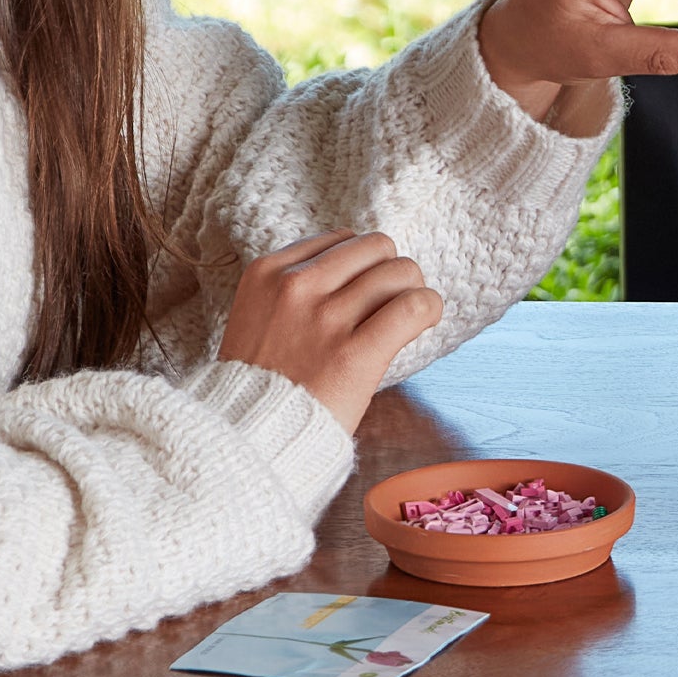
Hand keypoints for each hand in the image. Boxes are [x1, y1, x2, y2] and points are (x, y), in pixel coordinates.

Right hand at [219, 230, 443, 433]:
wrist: (248, 437)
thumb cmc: (258, 382)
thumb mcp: (259, 314)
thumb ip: (297, 285)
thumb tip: (358, 265)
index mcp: (267, 272)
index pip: (342, 239)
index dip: (361, 263)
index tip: (363, 288)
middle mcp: (295, 286)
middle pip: (376, 247)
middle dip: (390, 270)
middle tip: (390, 300)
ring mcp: (325, 319)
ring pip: (400, 272)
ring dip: (413, 289)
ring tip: (407, 314)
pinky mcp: (354, 354)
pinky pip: (413, 306)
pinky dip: (429, 307)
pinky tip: (426, 318)